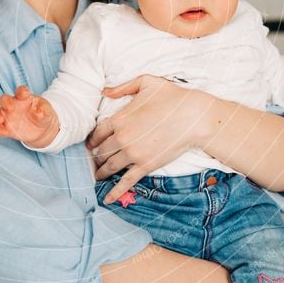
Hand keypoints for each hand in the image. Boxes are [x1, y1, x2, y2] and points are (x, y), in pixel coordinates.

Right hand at [0, 85, 58, 147]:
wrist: (42, 129)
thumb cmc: (43, 115)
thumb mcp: (47, 111)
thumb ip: (44, 110)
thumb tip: (39, 112)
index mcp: (24, 98)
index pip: (20, 91)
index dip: (21, 91)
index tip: (25, 94)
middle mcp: (13, 105)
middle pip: (4, 99)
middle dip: (5, 102)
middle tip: (10, 108)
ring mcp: (8, 117)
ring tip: (1, 119)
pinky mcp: (7, 129)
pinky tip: (4, 131)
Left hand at [87, 75, 208, 203]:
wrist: (193, 117)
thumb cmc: (171, 97)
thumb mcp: (145, 83)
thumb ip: (122, 87)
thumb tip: (104, 91)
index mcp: (120, 119)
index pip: (98, 132)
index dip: (92, 140)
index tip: (90, 144)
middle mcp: (122, 138)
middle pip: (102, 151)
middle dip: (97, 156)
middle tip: (95, 160)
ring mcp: (133, 154)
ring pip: (110, 166)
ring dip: (102, 172)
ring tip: (98, 176)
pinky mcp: (145, 165)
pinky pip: (126, 181)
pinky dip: (115, 192)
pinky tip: (106, 199)